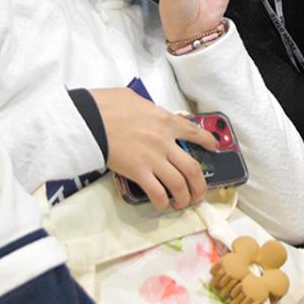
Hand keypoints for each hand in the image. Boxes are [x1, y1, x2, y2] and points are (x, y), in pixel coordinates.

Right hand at [89, 88, 216, 210]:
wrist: (90, 118)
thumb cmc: (107, 104)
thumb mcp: (135, 99)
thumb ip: (149, 108)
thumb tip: (151, 113)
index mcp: (165, 120)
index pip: (194, 132)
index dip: (207, 142)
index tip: (213, 148)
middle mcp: (164, 141)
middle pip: (192, 168)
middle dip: (200, 185)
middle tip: (200, 193)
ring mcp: (153, 158)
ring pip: (179, 184)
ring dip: (185, 198)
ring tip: (183, 204)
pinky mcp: (138, 172)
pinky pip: (157, 192)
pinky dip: (162, 202)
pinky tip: (161, 205)